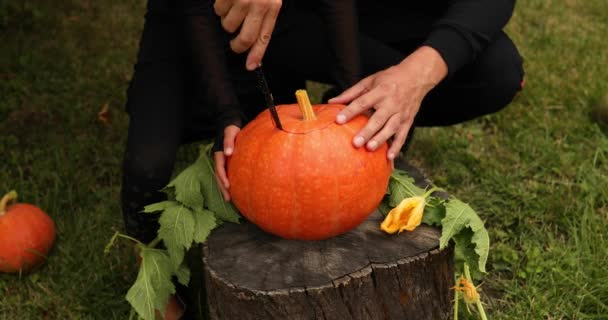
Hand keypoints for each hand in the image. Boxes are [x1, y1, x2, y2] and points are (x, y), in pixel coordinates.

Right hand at [214, 0, 281, 69]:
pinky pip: (219, 11)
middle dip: (237, 46)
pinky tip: (227, 0)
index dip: (257, 54)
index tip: (250, 66)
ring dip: (227, 21)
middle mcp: (260, 5)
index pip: (265, 37)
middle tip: (234, 44)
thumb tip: (253, 43)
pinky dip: (220, 8)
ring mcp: (243, 0)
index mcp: (273, 6)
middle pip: (246, 38)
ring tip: (231, 10)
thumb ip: (263, 16)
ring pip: (229, 26)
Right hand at [214, 125, 240, 200]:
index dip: (223, 177)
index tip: (228, 186)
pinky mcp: (227, 163)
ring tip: (229, 199)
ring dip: (224, 188)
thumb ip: (228, 142)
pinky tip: (233, 190)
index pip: (220, 168)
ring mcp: (222, 162)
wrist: (229, 126)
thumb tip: (228, 153)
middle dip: (222, 187)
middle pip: (219, 176)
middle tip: (228, 198)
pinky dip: (228, 182)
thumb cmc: (231, 129)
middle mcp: (219, 159)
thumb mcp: (230, 132)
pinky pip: (226, 174)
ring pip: (221, 177)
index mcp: (219, 153)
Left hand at [329, 46, 447, 159]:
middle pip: (378, 119)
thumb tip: (331, 102)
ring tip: (369, 148)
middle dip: (367, 131)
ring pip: (391, 128)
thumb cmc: (389, 79)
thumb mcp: (369, 81)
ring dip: (381, 139)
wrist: (417, 77)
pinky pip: (403, 135)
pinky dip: (397, 146)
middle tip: (355, 143)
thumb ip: (350, 93)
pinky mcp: (408, 121)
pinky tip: (390, 157)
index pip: (362, 102)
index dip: (350, 111)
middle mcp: (391, 103)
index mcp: (380, 91)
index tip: (338, 120)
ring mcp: (401, 113)